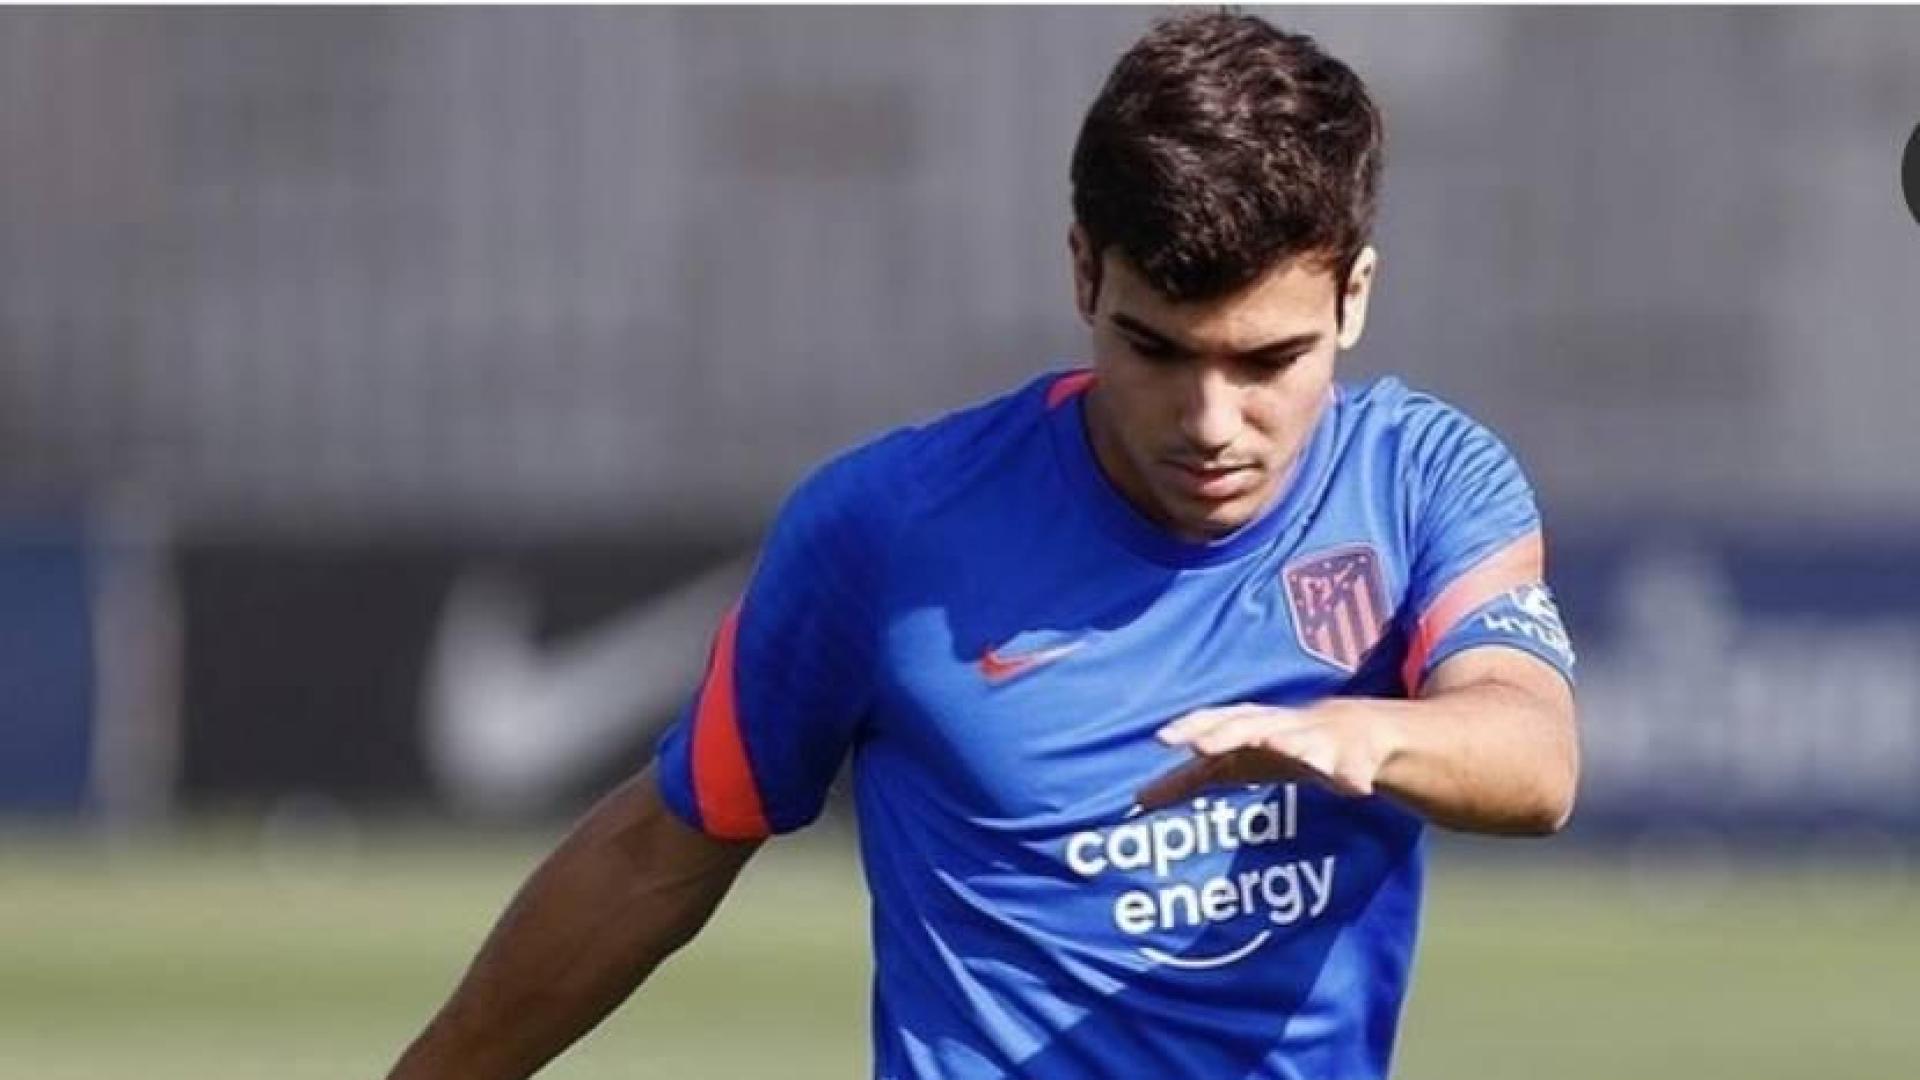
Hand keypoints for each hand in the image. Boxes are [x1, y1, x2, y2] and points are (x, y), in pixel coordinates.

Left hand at [1137, 701, 1397, 810]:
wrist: (1350, 731)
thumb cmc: (1275, 748)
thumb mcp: (1233, 763)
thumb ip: (1188, 781)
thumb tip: (1138, 801)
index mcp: (1249, 727)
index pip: (1214, 723)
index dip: (1191, 728)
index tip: (1162, 738)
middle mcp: (1280, 727)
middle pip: (1251, 727)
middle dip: (1228, 734)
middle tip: (1203, 747)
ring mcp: (1318, 740)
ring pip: (1306, 742)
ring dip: (1298, 746)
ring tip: (1294, 753)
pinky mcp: (1354, 759)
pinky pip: (1354, 768)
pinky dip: (1351, 774)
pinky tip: (1352, 786)